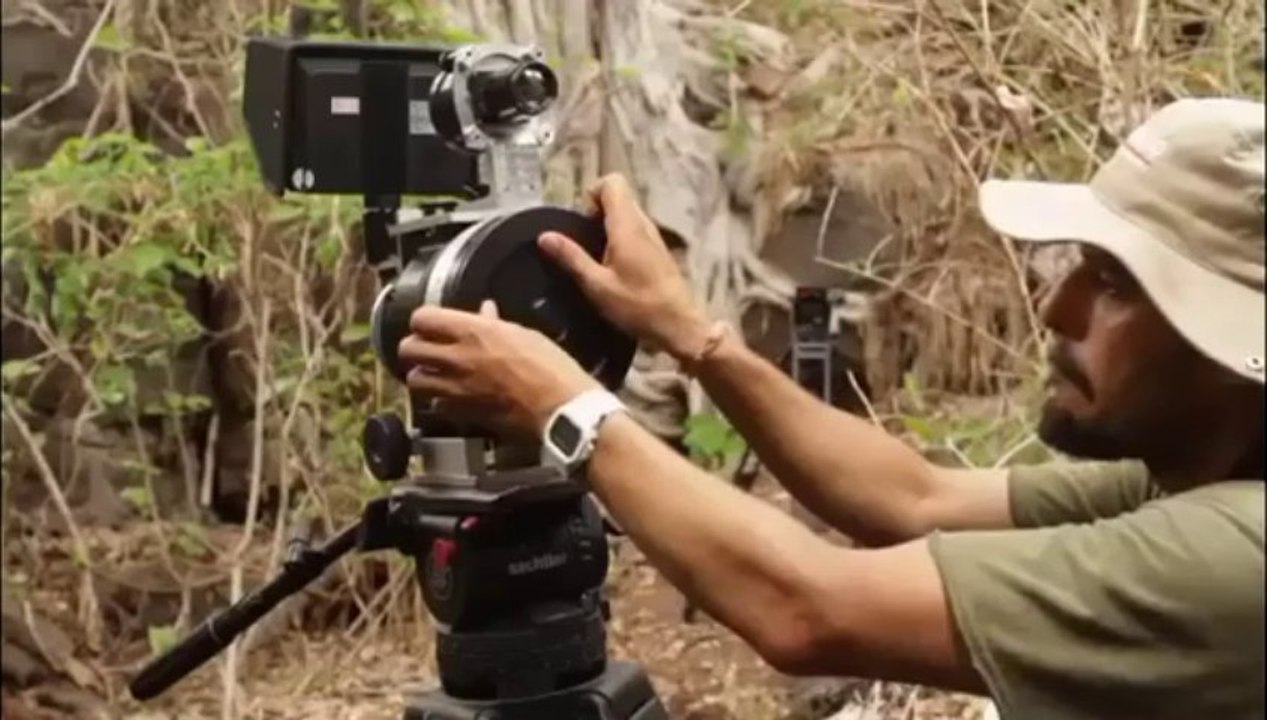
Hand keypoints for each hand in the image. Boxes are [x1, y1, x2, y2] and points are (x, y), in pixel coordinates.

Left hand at [398, 301, 600, 437]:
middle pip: (407, 348)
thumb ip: (496, 324)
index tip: (431, 324)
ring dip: (421, 375)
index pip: (422, 318)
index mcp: (473, 331)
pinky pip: (435, 405)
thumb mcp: (526, 334)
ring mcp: (456, 389)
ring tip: (434, 373)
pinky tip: (452, 396)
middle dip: (414, 347)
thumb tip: (485, 312)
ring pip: (414, 379)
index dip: (424, 320)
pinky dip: (439, 400)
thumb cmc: (552, 368)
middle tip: (426, 349)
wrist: (561, 410)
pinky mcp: (462, 414)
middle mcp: (457, 358)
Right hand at [538, 174, 709, 360]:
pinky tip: (614, 268)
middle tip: (585, 243)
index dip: (592, 195)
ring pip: (627, 214)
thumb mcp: (597, 285)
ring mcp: (654, 236)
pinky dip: (620, 239)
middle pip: (618, 196)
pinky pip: (635, 230)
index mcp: (628, 225)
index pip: (612, 182)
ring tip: (596, 258)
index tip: (582, 224)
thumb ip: (571, 258)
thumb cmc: (637, 305)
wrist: (679, 325)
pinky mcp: (658, 250)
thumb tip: (544, 236)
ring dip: (608, 227)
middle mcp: (644, 223)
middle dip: (596, 212)